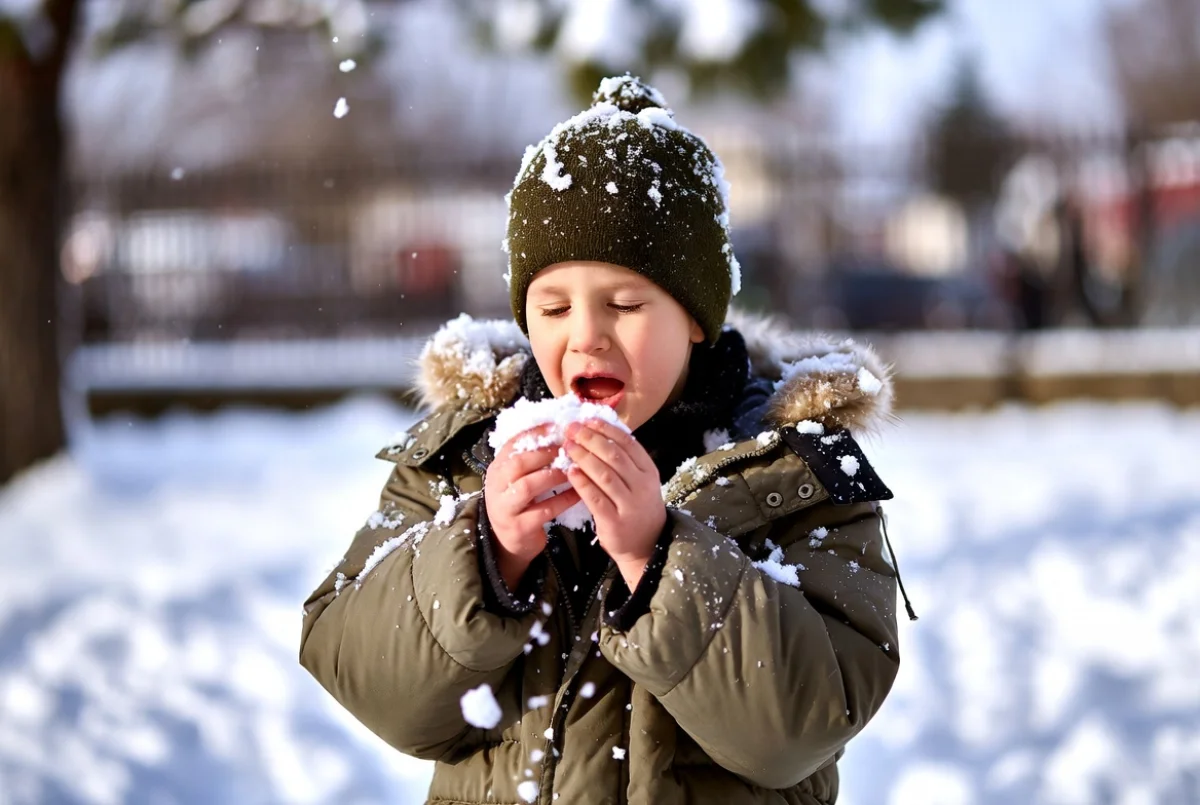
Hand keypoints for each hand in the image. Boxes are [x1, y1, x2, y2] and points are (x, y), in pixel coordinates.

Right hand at [484, 424, 581, 589]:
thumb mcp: (518, 478)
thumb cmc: (519, 503)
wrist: (507, 541)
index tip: (557, 427)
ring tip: (573, 469)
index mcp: (497, 468)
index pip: (513, 444)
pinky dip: (563, 500)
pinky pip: (543, 511)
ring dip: (553, 476)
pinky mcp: (518, 527)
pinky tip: (578, 493)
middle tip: (569, 448)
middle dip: (545, 454)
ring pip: (528, 487)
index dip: (535, 434)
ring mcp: (505, 508)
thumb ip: (532, 459)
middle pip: (518, 463)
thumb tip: (560, 433)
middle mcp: (496, 486)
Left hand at [563, 419, 665, 588]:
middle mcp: (642, 486)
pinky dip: (582, 483)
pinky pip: (595, 498)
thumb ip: (623, 460)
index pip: (628, 443)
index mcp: (648, 471)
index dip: (606, 429)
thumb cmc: (637, 507)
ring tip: (567, 446)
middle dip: (590, 439)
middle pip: (614, 456)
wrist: (647, 544)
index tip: (588, 420)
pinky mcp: (614, 521)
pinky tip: (570, 472)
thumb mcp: (639, 481)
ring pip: (604, 474)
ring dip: (583, 457)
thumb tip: (597, 430)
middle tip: (571, 429)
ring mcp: (630, 504)